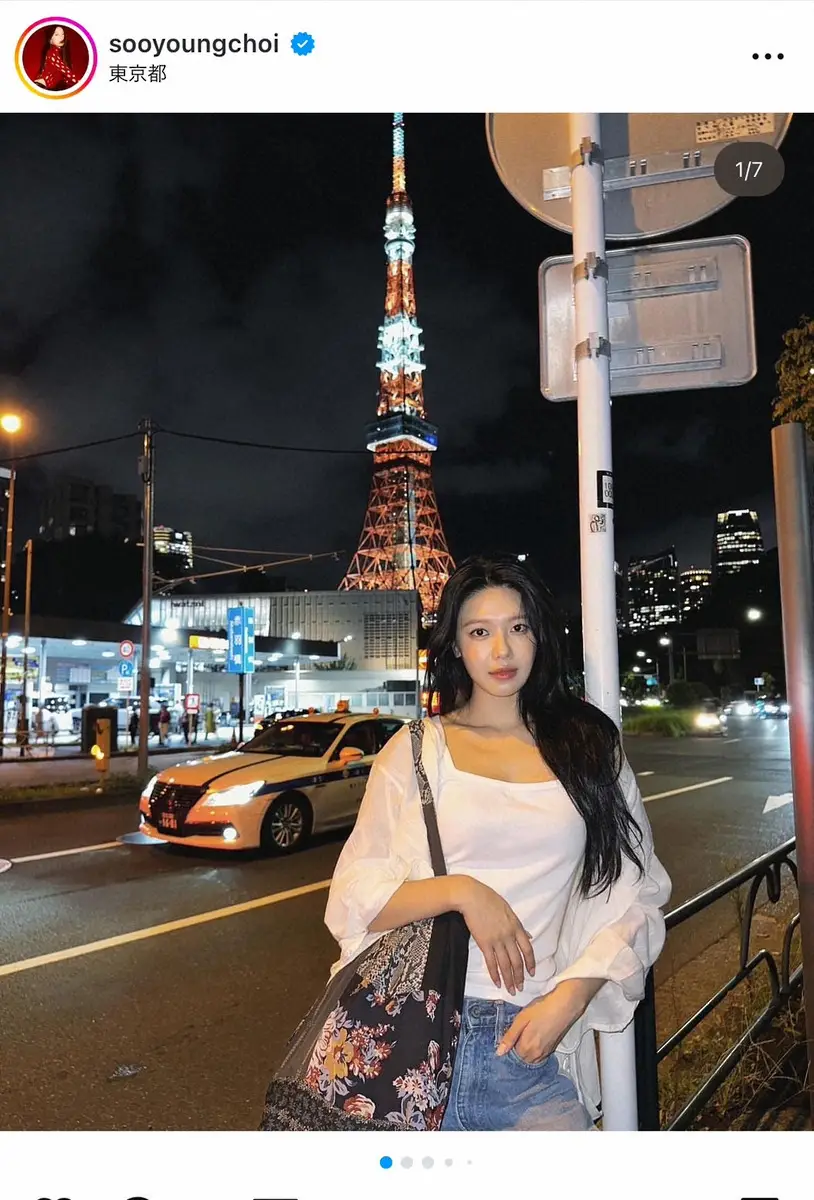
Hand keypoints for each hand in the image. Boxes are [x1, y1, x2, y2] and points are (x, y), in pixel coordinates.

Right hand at [455, 876, 534, 995]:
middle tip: (521, 988)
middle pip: (517, 961)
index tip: (532, 973)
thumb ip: (519, 926)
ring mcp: (497, 940)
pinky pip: (491, 962)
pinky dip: (494, 974)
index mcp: (517, 927)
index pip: (527, 949)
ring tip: (511, 990)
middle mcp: (509, 936)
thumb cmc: (489, 900)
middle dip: (520, 976)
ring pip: (505, 965)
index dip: (530, 963)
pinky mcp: (484, 943)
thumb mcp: (509, 911)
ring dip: (509, 979)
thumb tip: (529, 936)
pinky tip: (497, 982)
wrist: (472, 897)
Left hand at [497, 979, 603, 1062]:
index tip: (511, 1035)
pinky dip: (535, 1050)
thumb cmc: (542, 1009)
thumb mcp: (521, 1019)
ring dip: (526, 1051)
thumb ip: (510, 1037)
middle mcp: (536, 1055)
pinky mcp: (553, 1049)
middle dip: (517, 1049)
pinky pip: (540, 1056)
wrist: (565, 1005)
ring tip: (527, 1034)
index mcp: (526, 1048)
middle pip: (521, 1058)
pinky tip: (536, 1037)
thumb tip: (499, 1052)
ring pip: (531, 1058)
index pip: (512, 1055)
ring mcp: (546, 1053)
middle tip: (519, 1033)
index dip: (510, 1045)